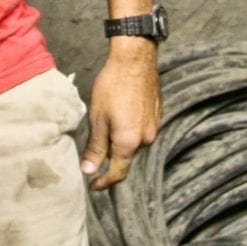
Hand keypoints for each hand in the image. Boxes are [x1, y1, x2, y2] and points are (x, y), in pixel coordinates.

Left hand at [81, 41, 161, 190]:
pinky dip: (130, 132)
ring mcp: (154, 127)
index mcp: (129, 142)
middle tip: (94, 153)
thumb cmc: (112, 86)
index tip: (93, 186)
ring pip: (134, 145)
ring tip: (106, 128)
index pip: (117, 173)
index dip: (103, 182)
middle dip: (110, 160)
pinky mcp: (157, 116)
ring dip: (120, 143)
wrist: (135, 60)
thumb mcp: (98, 118)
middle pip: (125, 159)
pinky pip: (141, 132)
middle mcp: (146, 139)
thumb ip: (95, 148)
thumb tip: (89, 171)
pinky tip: (120, 116)